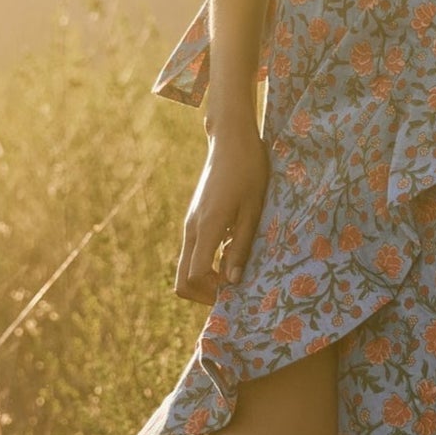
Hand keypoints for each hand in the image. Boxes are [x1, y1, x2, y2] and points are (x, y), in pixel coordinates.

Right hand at [174, 128, 269, 304]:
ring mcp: (191, 224)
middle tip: (234, 291)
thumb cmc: (249, 171)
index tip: (236, 292)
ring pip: (187, 267)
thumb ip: (241, 247)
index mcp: (206, 227)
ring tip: (237, 273)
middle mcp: (192, 229)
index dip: (211, 293)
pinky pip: (195, 251)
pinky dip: (207, 263)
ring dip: (207, 278)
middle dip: (204, 294)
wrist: (232, 140)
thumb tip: (232, 282)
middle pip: (182, 279)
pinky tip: (233, 253)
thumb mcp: (253, 210)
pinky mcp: (195, 219)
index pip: (192, 277)